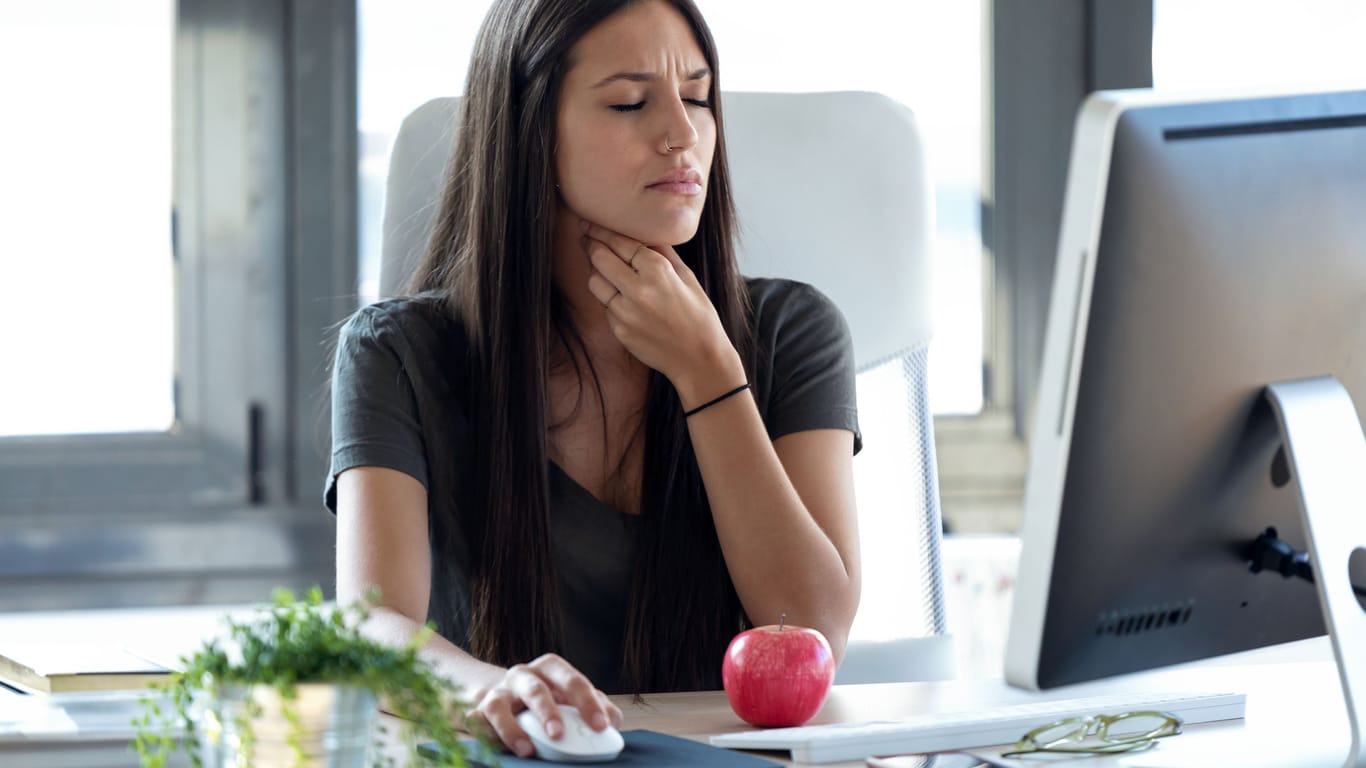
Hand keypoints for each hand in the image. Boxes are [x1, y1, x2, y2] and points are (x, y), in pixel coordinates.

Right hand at [463, 653, 622, 757]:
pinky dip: (483, 734)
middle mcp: (523, 675)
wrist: (502, 695)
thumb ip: (593, 705)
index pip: (572, 681)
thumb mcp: (569, 697)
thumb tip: (614, 721)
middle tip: (558, 734)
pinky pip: (475, 722)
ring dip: (512, 729)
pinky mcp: (476, 710)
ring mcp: (498, 692)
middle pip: (536, 689)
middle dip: (548, 711)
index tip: (601, 726)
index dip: (588, 703)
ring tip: (527, 750)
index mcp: (550, 669)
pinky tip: (494, 746)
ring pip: (499, 705)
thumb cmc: (545, 698)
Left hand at [580, 219, 744, 405]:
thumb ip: (663, 252)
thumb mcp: (687, 277)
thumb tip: (644, 231)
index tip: (589, 223)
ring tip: (605, 268)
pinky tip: (622, 299)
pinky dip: (610, 299)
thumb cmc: (698, 315)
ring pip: (595, 281)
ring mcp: (626, 312)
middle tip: (586, 238)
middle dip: (590, 244)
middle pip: (600, 257)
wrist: (699, 359)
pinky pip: (605, 306)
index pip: (620, 242)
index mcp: (658, 270)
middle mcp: (638, 289)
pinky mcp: (619, 330)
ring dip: (597, 272)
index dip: (601, 230)